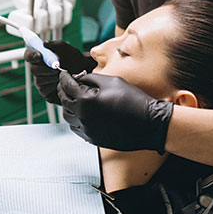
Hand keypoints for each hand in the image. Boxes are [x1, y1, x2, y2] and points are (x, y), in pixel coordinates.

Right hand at [25, 41, 96, 104]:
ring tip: (63, 75)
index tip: (39, 56)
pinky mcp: (45, 90)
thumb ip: (57, 46)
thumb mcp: (70, 51)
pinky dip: (53, 85)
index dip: (31, 54)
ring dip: (51, 77)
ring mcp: (41, 79)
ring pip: (38, 78)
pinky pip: (43, 88)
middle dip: (44, 68)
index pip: (29, 54)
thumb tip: (44, 43)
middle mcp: (40, 67)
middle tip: (57, 68)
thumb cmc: (78, 64)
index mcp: (43, 56)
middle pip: (32, 68)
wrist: (87, 79)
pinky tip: (61, 84)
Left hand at [57, 71, 173, 151]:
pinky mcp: (92, 138)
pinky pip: (76, 127)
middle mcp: (83, 116)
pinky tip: (83, 112)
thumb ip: (91, 79)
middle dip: (64, 90)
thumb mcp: (111, 81)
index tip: (64, 74)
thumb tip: (78, 79)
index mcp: (85, 100)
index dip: (64, 77)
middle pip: (64, 101)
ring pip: (68, 116)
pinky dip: (76, 118)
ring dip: (68, 106)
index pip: (66, 86)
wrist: (148, 123)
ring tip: (75, 98)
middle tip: (67, 85)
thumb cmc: (133, 100)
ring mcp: (87, 129)